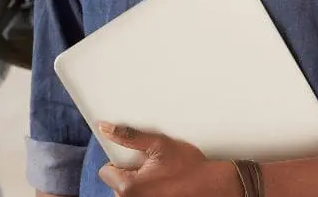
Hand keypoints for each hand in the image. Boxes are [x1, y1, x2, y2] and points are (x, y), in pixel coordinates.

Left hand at [96, 123, 240, 196]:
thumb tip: (105, 128)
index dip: (121, 162)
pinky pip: (142, 196)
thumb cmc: (188, 166)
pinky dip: (148, 191)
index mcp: (128, 187)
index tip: (138, 159)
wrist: (212, 185)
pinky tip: (163, 185)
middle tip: (152, 167)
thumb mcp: (158, 144)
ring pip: (129, 192)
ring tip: (160, 176)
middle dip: (130, 173)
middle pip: (117, 183)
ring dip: (139, 184)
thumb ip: (129, 136)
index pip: (106, 172)